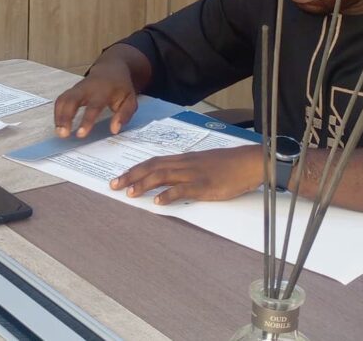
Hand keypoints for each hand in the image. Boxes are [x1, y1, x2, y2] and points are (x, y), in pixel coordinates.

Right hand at [54, 63, 139, 137]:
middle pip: (71, 100)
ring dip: (58, 116)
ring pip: (63, 99)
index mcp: (103, 91)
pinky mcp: (71, 90)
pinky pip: (61, 100)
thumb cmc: (121, 87)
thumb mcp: (130, 100)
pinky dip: (58, 112)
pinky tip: (59, 125)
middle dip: (65, 117)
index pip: (93, 106)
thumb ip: (124, 114)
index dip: (86, 121)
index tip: (80, 135)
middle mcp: (87, 88)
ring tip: (59, 132)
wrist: (111, 69)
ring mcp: (77, 88)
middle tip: (63, 134)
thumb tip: (114, 129)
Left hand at [111, 146, 263, 204]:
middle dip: (131, 176)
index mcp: (183, 159)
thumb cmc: (227, 164)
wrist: (248, 162)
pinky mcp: (204, 185)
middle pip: (152, 167)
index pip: (153, 162)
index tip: (119, 178)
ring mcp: (193, 174)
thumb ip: (186, 169)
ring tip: (130, 194)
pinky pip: (183, 190)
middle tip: (113, 186)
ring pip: (163, 176)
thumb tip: (170, 179)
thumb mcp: (202, 163)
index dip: (134, 170)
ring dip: (144, 185)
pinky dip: (169, 195)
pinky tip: (158, 203)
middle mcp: (184, 164)